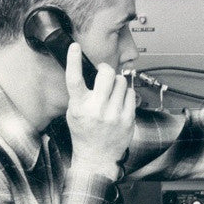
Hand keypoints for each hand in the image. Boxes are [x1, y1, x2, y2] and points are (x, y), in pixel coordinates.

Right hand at [65, 44, 135, 169]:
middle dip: (105, 69)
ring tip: (112, 92)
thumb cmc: (84, 133)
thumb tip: (88, 72)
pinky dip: (125, 94)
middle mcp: (96, 109)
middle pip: (106, 74)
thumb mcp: (74, 113)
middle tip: (103, 72)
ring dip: (116, 82)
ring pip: (121, 81)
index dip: (73, 61)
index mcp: (79, 107)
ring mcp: (114, 114)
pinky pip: (130, 94)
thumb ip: (81, 94)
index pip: (74, 79)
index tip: (75, 47)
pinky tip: (120, 102)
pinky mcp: (128, 119)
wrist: (97, 157)